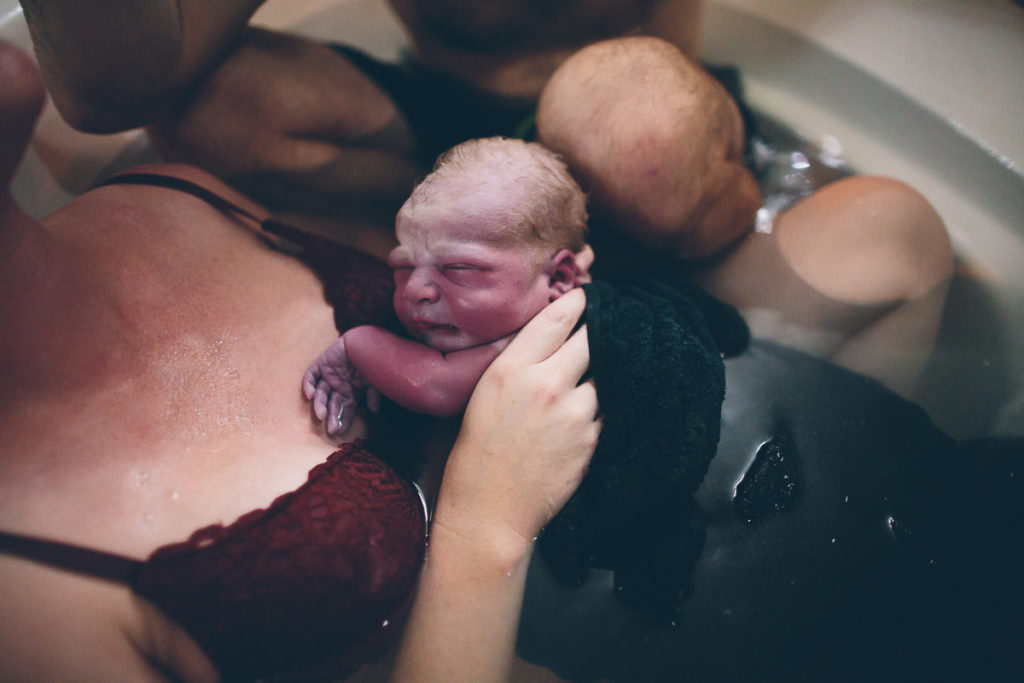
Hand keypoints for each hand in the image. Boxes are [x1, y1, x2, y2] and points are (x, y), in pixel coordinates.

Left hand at [302, 335, 374, 435]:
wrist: (366, 338)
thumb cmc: (373, 361)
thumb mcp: (376, 381)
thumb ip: (374, 396)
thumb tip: (374, 412)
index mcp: (351, 392)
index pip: (345, 410)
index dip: (343, 420)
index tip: (340, 431)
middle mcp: (338, 386)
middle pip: (332, 404)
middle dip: (332, 416)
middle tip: (331, 429)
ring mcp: (328, 376)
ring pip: (320, 393)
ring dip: (319, 404)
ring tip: (320, 415)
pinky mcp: (321, 364)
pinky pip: (311, 376)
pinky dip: (308, 385)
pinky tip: (310, 395)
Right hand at [434, 289, 600, 559]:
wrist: (490, 509)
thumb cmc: (479, 451)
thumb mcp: (486, 394)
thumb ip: (520, 362)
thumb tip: (555, 337)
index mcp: (511, 369)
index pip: (557, 318)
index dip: (578, 301)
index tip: (588, 295)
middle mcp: (546, 384)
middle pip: (592, 338)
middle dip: (600, 329)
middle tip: (605, 323)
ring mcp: (574, 411)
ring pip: (605, 373)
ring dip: (603, 370)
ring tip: (591, 375)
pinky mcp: (592, 437)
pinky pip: (606, 407)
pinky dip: (601, 404)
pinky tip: (586, 411)